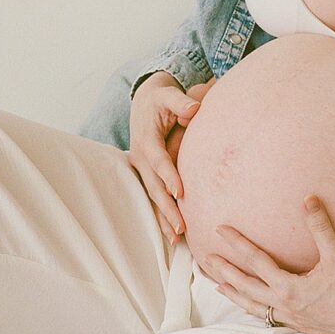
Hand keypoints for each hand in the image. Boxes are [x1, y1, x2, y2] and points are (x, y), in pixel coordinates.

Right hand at [129, 72, 215, 244]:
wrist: (144, 102)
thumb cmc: (160, 98)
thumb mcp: (168, 94)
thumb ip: (180, 102)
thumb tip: (194, 109)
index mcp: (146, 140)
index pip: (159, 160)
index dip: (169, 176)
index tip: (181, 192)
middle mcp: (140, 158)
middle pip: (154, 187)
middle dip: (167, 208)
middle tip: (181, 227)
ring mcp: (141, 169)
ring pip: (152, 197)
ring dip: (163, 218)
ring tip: (177, 238)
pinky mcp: (146, 175)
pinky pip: (154, 198)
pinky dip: (161, 216)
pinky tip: (172, 235)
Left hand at [206, 194, 334, 333]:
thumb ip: (320, 226)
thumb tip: (308, 199)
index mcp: (288, 287)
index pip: (255, 260)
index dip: (236, 243)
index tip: (219, 230)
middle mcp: (285, 305)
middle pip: (246, 286)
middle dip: (225, 271)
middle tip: (206, 260)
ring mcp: (293, 319)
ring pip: (254, 307)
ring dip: (236, 295)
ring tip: (220, 287)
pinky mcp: (303, 327)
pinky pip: (270, 318)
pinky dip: (256, 310)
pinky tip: (255, 308)